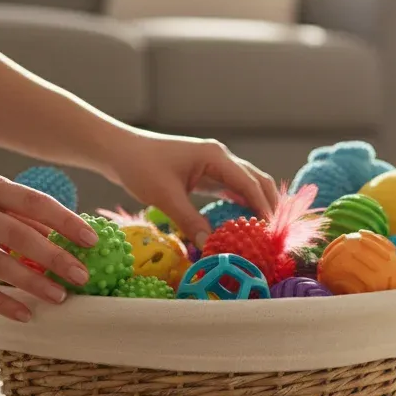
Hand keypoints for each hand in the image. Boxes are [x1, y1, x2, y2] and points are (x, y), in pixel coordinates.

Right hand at [0, 159, 98, 321]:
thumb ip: (11, 205)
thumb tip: (55, 226)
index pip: (35, 203)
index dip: (66, 222)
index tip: (92, 239)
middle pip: (22, 237)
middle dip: (57, 259)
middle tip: (83, 276)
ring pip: (0, 265)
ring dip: (34, 285)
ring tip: (60, 298)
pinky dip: (1, 303)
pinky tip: (24, 314)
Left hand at [99, 130, 279, 247]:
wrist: (119, 150)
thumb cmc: (140, 167)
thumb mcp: (165, 197)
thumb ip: (190, 221)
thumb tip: (210, 245)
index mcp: (216, 156)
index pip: (249, 184)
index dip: (263, 208)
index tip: (271, 231)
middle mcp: (220, 157)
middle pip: (257, 180)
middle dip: (269, 204)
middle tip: (276, 232)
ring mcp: (214, 164)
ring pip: (247, 183)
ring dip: (258, 203)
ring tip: (266, 229)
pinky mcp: (205, 173)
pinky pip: (232, 188)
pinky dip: (243, 202)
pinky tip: (246, 220)